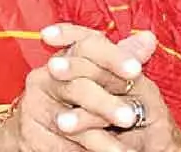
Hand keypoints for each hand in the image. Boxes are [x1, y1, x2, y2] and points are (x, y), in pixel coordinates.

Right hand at [0, 24, 160, 151]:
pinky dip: (88, 151)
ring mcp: (35, 105)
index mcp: (62, 57)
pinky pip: (62, 145)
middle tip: (130, 116)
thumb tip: (148, 38)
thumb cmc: (76, 100)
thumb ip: (120, 58)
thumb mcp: (98, 76)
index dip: (112, 57)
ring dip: (99, 136)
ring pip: (69, 120)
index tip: (135, 69)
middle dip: (105, 103)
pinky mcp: (32, 133)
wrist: (40, 130)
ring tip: (123, 149)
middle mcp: (44, 77)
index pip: (86, 46)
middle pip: (77, 86)